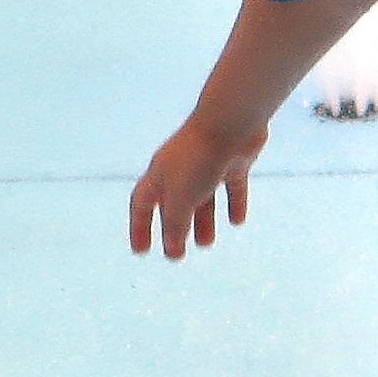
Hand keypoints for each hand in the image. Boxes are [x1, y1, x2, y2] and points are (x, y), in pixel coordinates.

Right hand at [129, 113, 268, 257]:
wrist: (231, 122)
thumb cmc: (198, 158)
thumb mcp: (181, 197)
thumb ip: (176, 224)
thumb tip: (172, 249)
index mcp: (160, 174)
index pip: (142, 204)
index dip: (140, 227)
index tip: (141, 250)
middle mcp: (180, 169)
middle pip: (173, 205)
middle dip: (174, 230)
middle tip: (177, 254)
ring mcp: (207, 164)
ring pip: (203, 198)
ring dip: (203, 221)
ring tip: (206, 243)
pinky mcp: (233, 161)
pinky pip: (232, 187)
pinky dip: (234, 204)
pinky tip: (237, 221)